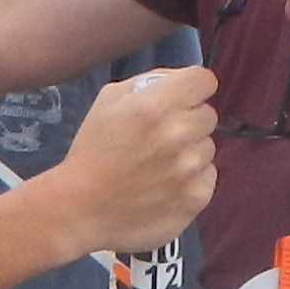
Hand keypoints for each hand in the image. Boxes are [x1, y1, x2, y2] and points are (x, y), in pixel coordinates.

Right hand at [41, 67, 215, 255]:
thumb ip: (150, 83)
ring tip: (159, 165)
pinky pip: (207, 176)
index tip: (183, 98)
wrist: (81, 208)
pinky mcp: (196, 197)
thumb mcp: (109, 100)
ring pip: (207, 147)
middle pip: (208, 115)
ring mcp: (191, 168)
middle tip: (162, 137)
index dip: (192, 87)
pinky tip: (164, 185)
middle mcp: (179, 133)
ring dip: (189, 152)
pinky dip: (191, 179)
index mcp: (157, 104)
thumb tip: (179, 82)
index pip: (204, 80)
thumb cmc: (92, 151)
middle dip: (188, 120)